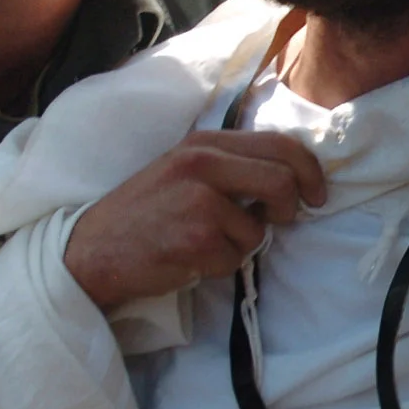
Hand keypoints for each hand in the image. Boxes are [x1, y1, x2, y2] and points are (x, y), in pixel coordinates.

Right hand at [64, 131, 326, 310]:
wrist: (92, 249)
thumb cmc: (145, 214)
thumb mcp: (183, 171)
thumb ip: (230, 167)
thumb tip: (290, 180)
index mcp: (204, 142)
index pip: (279, 144)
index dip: (309, 171)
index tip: (316, 194)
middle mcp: (202, 163)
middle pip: (282, 181)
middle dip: (291, 208)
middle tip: (282, 221)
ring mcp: (200, 200)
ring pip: (259, 229)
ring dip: (240, 245)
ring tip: (203, 242)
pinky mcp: (197, 237)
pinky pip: (235, 259)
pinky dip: (220, 266)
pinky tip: (189, 257)